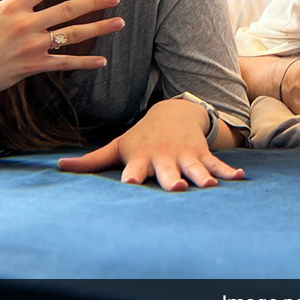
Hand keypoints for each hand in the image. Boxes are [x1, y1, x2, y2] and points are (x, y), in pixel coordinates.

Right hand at [0, 0, 123, 109]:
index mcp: (10, 7)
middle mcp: (25, 24)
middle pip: (68, 9)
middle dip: (95, 2)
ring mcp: (31, 46)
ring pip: (72, 35)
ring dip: (99, 28)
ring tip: (120, 22)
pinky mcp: (31, 66)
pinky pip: (64, 63)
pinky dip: (84, 63)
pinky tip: (102, 61)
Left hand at [57, 99, 244, 190]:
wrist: (174, 113)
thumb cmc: (141, 137)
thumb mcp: (118, 146)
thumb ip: (92, 161)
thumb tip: (58, 167)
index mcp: (142, 158)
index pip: (135, 168)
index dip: (132, 175)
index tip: (130, 183)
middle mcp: (164, 157)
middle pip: (167, 169)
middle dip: (172, 177)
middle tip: (175, 186)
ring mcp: (185, 155)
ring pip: (194, 167)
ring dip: (202, 176)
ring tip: (209, 186)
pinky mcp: (202, 154)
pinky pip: (217, 164)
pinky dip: (229, 171)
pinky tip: (241, 178)